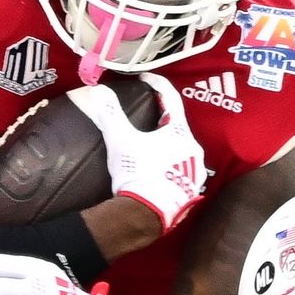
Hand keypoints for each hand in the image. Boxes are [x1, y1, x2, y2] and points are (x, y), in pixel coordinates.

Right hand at [70, 76, 208, 231]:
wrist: (146, 215)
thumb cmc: (137, 173)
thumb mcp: (121, 140)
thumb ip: (111, 113)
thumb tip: (100, 90)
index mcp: (180, 132)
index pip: (171, 98)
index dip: (156, 84)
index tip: (144, 79)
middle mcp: (194, 150)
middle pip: (177, 124)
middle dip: (163, 116)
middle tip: (147, 110)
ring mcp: (194, 172)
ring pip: (181, 148)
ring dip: (167, 142)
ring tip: (151, 141)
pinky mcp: (190, 191)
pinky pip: (181, 168)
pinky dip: (169, 163)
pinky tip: (158, 167)